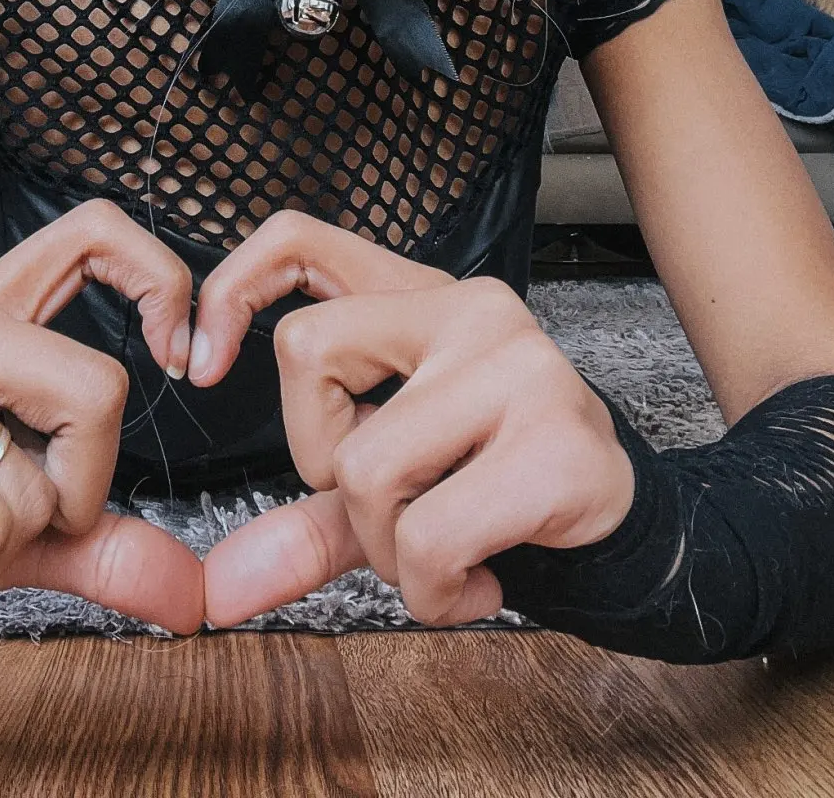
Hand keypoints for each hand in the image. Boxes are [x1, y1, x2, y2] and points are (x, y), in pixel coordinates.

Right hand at [0, 201, 203, 631]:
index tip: (180, 358)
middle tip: (14, 505)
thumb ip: (108, 542)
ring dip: (6, 543)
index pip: (95, 230)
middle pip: (99, 392)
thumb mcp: (26, 509)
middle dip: (80, 489)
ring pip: (33, 488)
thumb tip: (188, 596)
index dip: (161, 280)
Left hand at [194, 212, 635, 626]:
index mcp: (422, 298)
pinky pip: (429, 536)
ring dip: (388, 551)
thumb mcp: (395, 495)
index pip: (298, 239)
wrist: (632, 533)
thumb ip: (305, 525)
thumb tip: (216, 593)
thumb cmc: (503, 493)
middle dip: (326, 467)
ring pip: (363, 464)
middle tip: (392, 510)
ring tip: (448, 554)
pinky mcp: (554, 442)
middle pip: (308, 356)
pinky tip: (479, 579)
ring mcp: (518, 366)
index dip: (232, 287)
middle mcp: (469, 309)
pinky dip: (434, 591)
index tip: (202, 362)